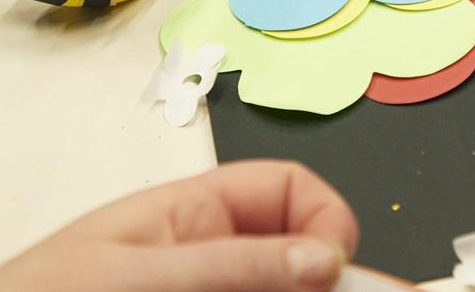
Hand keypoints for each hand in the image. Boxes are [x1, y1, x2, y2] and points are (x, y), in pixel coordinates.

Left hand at [0, 160, 358, 291]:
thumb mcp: (139, 275)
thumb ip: (232, 264)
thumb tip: (319, 257)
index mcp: (193, 211)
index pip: (288, 191)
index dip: (324, 221)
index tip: (334, 268)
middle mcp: (207, 254)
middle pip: (294, 256)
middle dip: (317, 279)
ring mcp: (204, 290)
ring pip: (278, 290)